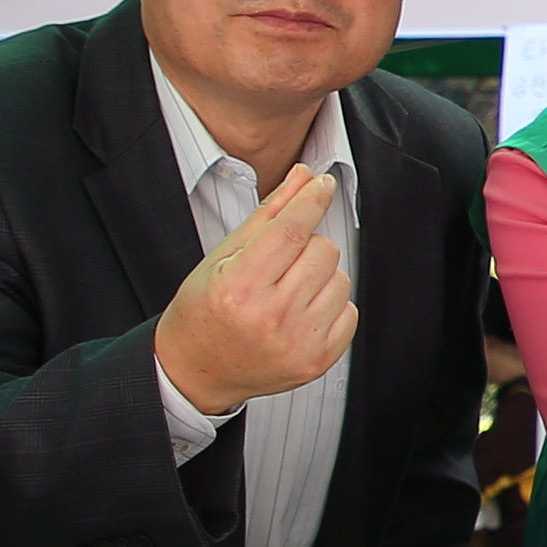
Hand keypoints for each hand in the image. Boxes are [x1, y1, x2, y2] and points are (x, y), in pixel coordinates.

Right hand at [155, 169, 353, 416]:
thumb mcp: (223, 256)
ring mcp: (298, 343)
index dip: (312, 201)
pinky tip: (299, 313)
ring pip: (341, 278)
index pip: (290, 231)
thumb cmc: (205, 308)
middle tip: (279, 263)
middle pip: (323, 250)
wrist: (197, 369)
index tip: (323, 184)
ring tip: (285, 291)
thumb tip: (304, 176)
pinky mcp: (319, 361)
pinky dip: (331, 306)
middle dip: (306, 246)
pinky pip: (350, 312)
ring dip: (319, 277)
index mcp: (239, 287)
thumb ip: (267, 214)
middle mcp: (271, 317)